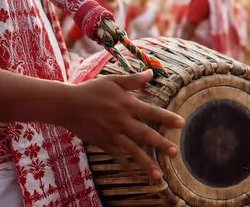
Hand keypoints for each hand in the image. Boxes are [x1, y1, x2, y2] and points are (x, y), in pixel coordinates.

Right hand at [64, 70, 183, 179]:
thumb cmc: (92, 90)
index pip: (151, 112)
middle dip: (160, 144)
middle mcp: (121, 120)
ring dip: (146, 162)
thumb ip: (133, 79)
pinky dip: (127, 168)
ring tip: (159, 175)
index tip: (181, 123)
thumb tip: (151, 72)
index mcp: (126, 104)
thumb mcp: (113, 81)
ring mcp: (112, 134)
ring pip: (132, 150)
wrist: (67, 105)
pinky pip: (118, 158)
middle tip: (174, 152)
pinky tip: (136, 177)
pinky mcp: (103, 143)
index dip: (166, 118)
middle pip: (144, 134)